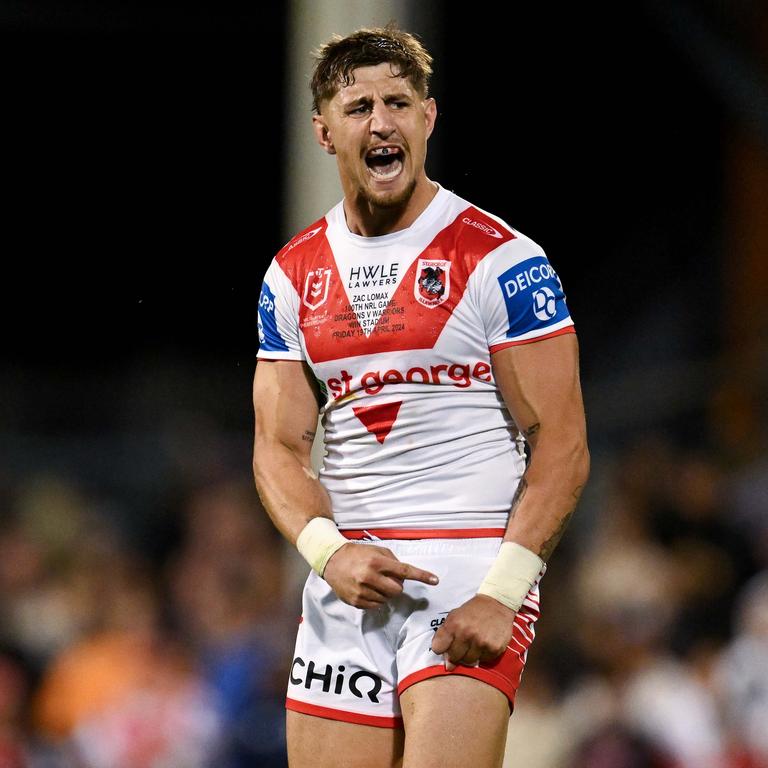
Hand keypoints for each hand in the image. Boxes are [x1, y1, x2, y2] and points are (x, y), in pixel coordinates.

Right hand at [323, 544, 438, 608]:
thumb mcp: (376, 550)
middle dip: (396, 586)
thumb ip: (393, 561)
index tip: (435, 580)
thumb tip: (404, 575)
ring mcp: (362, 591)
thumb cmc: (357, 554)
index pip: (404, 571)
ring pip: (387, 599)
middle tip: (387, 579)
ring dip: (385, 592)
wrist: (332, 561)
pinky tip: (367, 589)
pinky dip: (376, 599)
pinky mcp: (356, 601)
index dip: (421, 576)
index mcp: (376, 562)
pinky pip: (376, 605)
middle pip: (397, 590)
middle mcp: (369, 577)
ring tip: (374, 583)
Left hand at [431, 594, 515, 669]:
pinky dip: (483, 654)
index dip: (442, 648)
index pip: (437, 648)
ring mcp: (481, 642)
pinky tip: (485, 643)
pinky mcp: (494, 648)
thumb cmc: (472, 611)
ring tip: (475, 642)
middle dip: (456, 653)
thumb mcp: (454, 616)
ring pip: (469, 661)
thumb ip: (445, 636)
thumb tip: (448, 666)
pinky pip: (483, 660)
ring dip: (470, 654)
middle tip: (464, 643)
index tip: (447, 644)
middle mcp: (467, 634)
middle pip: (454, 657)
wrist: (496, 604)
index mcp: (454, 624)